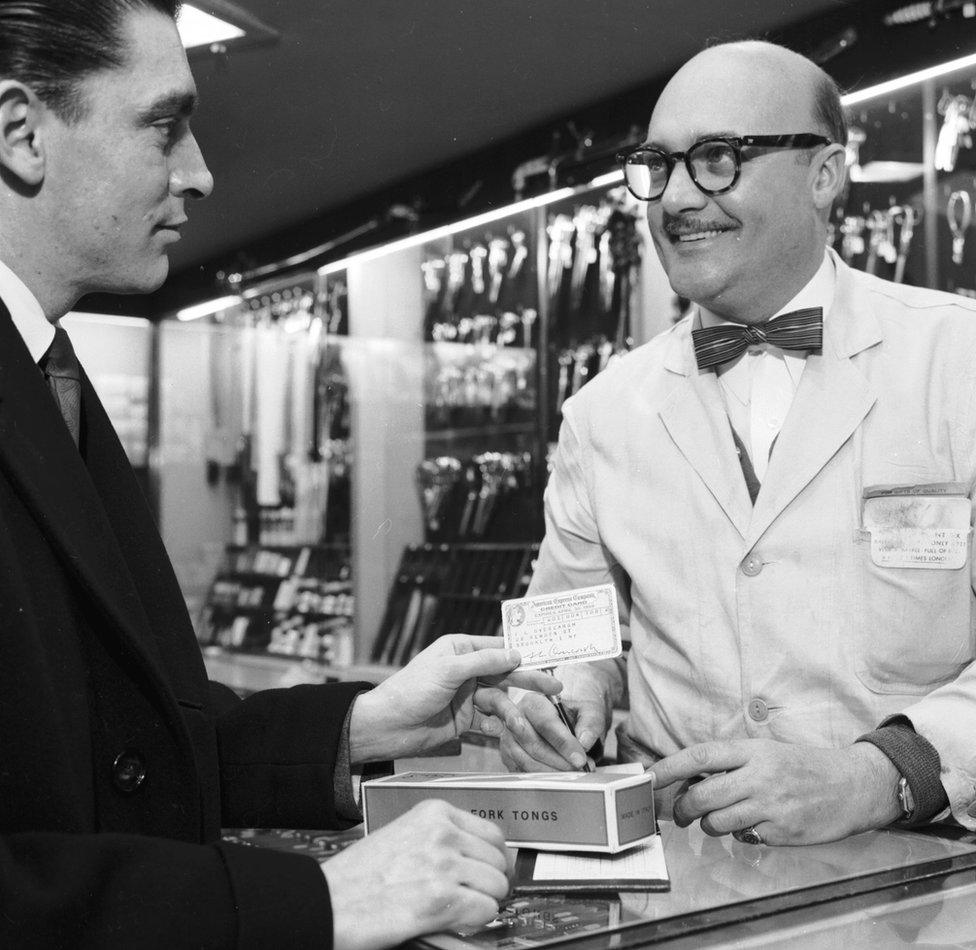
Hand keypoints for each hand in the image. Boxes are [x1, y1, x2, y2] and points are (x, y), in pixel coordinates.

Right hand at [323, 799, 511, 949]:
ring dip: (483, 904)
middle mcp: (443, 832)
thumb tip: (475, 857)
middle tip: (474, 898)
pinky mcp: (442, 898)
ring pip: (497, 887)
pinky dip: (475, 922)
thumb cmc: (357, 876)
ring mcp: (444, 863)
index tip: (488, 873)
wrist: (328, 902)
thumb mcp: (403, 836)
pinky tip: (454, 922)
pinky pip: (486, 911)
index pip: (492, 832)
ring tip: (459, 910)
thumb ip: (439, 839)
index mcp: (433, 812)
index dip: (492, 859)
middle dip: (490, 883)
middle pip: (499, 861)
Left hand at [349, 634, 561, 761]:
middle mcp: (467, 670)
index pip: (498, 647)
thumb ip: (485, 662)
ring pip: (500, 701)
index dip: (523, 653)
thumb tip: (516, 653)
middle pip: (505, 675)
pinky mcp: (465, 720)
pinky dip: (501, 727)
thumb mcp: (450, 670)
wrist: (387, 727)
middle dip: (528, 682)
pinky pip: (490, 722)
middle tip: (555, 687)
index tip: (547, 658)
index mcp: (461, 649)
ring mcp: (467, 696)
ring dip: (513, 712)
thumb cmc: (412, 689)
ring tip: (526, 724)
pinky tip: (513, 733)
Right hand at [499, 665, 610, 771]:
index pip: (545, 723)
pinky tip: (561, 776)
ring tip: (573, 773)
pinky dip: (544, 777)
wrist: (564, 714)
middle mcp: (515, 718)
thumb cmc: (574, 709)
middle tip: (579, 769)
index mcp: (533, 701)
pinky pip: (524, 771)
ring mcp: (509, 738)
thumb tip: (584, 741)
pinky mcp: (510, 755)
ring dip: (552, 772)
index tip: (580, 759)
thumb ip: (590, 722)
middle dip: (558, 761)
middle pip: (533, 744)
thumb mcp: (589, 708)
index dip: (563, 743)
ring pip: (526, 760)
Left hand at [652, 739, 901, 844]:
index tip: (649, 776)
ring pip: (717, 822)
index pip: (699, 757)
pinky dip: (739, 835)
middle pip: (701, 795)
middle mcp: (758, 776)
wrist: (853, 786)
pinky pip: (743, 838)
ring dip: (709, 825)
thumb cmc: (803, 767)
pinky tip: (752, 825)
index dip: (669, 767)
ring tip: (720, 819)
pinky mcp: (781, 832)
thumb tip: (690, 778)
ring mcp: (770, 806)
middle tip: (681, 813)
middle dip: (682, 808)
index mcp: (751, 751)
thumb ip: (731, 763)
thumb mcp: (766, 752)